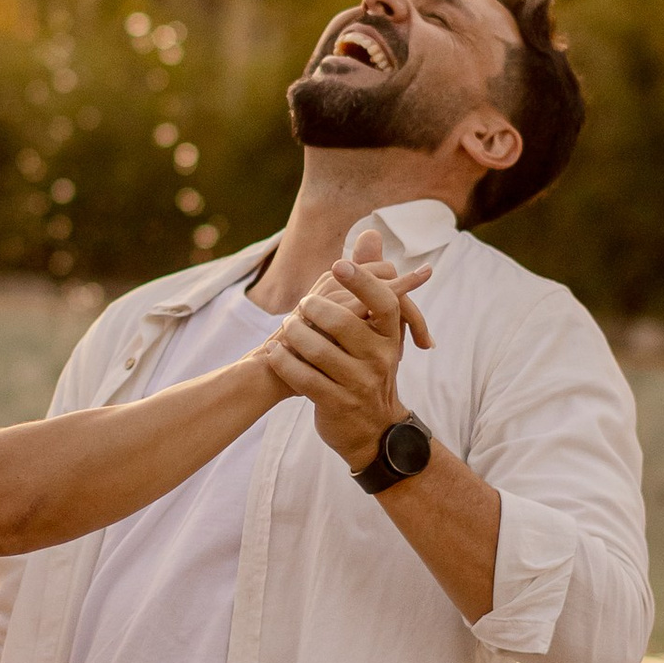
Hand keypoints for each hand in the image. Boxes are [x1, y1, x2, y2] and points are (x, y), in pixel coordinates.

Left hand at [271, 246, 430, 466]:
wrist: (372, 429)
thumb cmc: (368, 366)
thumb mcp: (376, 328)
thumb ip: (371, 279)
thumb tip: (371, 233)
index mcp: (390, 335)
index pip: (383, 301)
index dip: (362, 280)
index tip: (338, 264)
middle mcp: (380, 358)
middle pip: (342, 322)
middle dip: (313, 309)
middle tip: (300, 306)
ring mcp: (359, 383)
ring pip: (317, 349)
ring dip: (293, 335)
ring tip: (284, 329)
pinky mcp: (337, 403)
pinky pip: (303, 377)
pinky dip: (283, 362)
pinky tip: (273, 352)